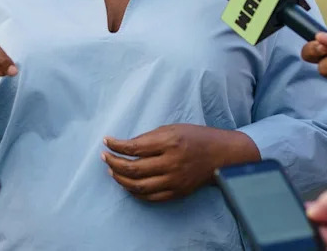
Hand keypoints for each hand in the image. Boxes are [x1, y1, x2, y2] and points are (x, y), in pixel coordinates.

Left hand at [102, 124, 257, 201]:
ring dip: (121, 180)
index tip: (106, 142)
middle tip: (105, 158)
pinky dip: (136, 192)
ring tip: (112, 172)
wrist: (221, 155)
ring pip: (138, 187)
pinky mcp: (177, 192)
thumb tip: (126, 147)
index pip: (134, 147)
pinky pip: (151, 197)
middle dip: (113, 163)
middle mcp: (171, 163)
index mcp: (169, 142)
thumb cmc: (196, 137)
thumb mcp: (173, 128)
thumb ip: (149, 138)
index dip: (116, 145)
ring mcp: (174, 181)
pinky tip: (128, 184)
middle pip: (133, 169)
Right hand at [306, 185, 326, 250]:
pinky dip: (318, 247)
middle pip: (315, 230)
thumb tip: (309, 211)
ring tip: (306, 233)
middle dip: (306, 226)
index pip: (318, 213)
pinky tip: (310, 242)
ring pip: (318, 242)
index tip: (295, 212)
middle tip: (301, 223)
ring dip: (310, 238)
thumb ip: (325, 201)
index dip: (308, 213)